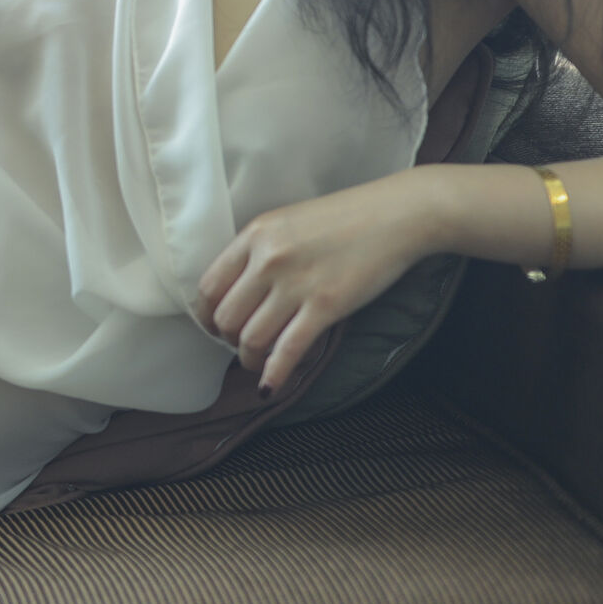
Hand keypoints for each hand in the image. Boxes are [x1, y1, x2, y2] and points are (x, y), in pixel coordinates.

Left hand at [191, 173, 436, 393]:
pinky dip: (274, 374)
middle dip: (228, 340)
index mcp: (254, 235)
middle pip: (226, 317)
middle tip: (241, 345)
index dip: (207, 315)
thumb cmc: (344, 218)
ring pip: (251, 338)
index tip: (215, 328)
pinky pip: (288, 350)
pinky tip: (269, 388)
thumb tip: (238, 290)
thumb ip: (259, 250)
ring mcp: (296, 284)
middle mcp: (268, 259)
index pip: (209, 286)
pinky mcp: (326, 306)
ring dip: (249, 360)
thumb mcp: (287, 222)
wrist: (395, 215)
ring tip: (256, 364)